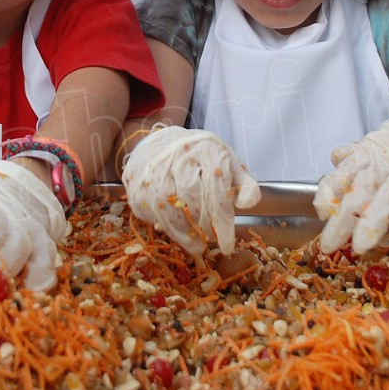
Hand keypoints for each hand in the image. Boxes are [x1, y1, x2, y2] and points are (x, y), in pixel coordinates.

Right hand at [122, 126, 260, 255]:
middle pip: (194, 203)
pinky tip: (181, 234)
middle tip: (212, 238)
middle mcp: (177, 160)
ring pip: (172, 213)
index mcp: (205, 152)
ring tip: (198, 243)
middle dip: (206, 227)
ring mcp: (155, 174)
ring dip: (188, 234)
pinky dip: (170, 230)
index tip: (227, 245)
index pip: (216, 193)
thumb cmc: (197, 156)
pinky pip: (155, 216)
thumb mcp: (225, 160)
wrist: (157, 144)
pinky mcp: (139, 188)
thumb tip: (248, 203)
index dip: (222, 224)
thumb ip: (243, 182)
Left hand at [313, 85, 388, 253]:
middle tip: (331, 244)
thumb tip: (334, 162)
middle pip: (361, 190)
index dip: (328, 193)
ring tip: (363, 242)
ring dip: (375, 218)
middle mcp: (386, 161)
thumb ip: (355, 157)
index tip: (320, 213)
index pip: (342, 174)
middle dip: (344, 219)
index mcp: (368, 154)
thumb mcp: (376, 143)